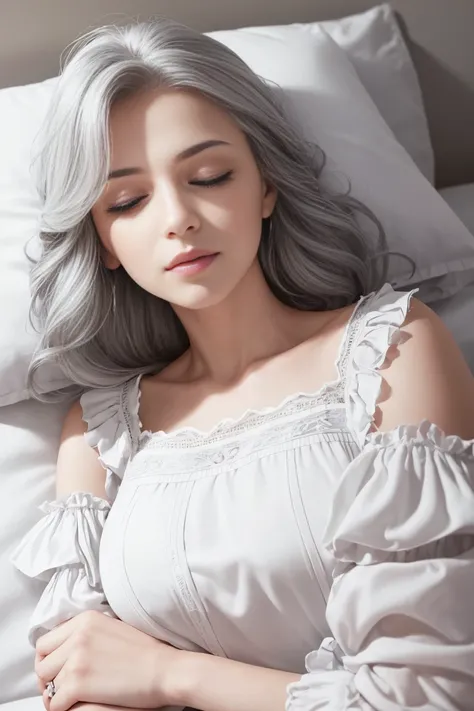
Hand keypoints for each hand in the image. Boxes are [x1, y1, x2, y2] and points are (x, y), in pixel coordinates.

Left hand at [35, 611, 181, 710]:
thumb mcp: (112, 628)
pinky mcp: (78, 682)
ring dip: (57, 695)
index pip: (46, 642)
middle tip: (61, 689)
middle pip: (42, 663)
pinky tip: (77, 706)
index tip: (57, 671)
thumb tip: (66, 648)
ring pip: (47, 684)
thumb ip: (86, 633)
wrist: (165, 669)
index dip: (49, 660)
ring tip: (71, 700)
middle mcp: (77, 635)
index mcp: (84, 620)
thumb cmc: (145, 653)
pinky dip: (63, 709)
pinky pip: (56, 703)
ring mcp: (76, 658)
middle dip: (49, 679)